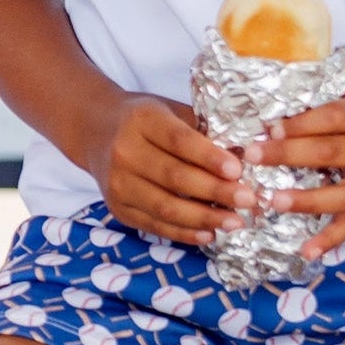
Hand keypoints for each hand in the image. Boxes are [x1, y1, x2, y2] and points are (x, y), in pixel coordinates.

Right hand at [92, 94, 247, 248]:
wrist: (96, 132)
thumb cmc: (146, 121)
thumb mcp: (170, 111)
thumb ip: (202, 130)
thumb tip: (247, 155)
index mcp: (141, 120)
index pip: (178, 140)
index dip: (208, 156)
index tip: (238, 169)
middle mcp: (123, 151)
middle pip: (174, 176)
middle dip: (215, 191)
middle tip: (248, 199)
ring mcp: (117, 182)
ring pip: (165, 206)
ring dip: (204, 218)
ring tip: (236, 222)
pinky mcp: (117, 207)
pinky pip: (154, 225)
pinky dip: (184, 232)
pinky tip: (209, 233)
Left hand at [257, 72, 344, 259]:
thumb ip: (326, 79)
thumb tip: (275, 71)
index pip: (332, 118)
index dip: (300, 123)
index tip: (266, 126)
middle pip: (330, 153)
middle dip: (287, 155)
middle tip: (250, 156)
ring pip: (342, 196)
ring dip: (305, 201)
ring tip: (271, 201)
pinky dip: (330, 241)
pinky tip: (305, 253)